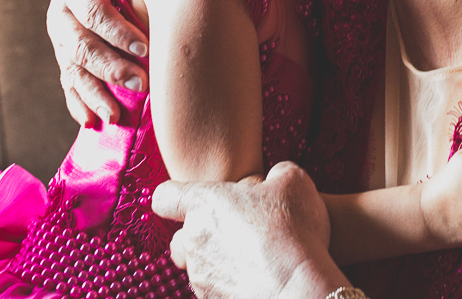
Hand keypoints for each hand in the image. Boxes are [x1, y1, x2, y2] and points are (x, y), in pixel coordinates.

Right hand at [47, 0, 146, 125]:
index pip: (93, 11)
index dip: (117, 30)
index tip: (145, 49)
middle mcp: (61, 16)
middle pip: (81, 46)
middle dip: (111, 67)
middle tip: (142, 84)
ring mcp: (60, 42)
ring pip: (74, 71)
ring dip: (95, 93)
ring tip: (118, 114)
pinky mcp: (65, 61)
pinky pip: (68, 86)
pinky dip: (79, 105)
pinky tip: (94, 123)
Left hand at [153, 162, 348, 298]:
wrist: (297, 289)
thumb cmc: (292, 231)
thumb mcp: (293, 181)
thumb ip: (276, 173)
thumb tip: (274, 179)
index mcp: (205, 204)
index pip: (165, 197)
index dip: (175, 198)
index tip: (193, 201)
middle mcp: (194, 240)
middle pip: (179, 238)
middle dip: (200, 237)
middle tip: (235, 235)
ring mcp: (201, 276)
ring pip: (199, 267)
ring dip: (220, 262)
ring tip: (255, 261)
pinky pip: (215, 290)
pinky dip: (232, 285)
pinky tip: (262, 281)